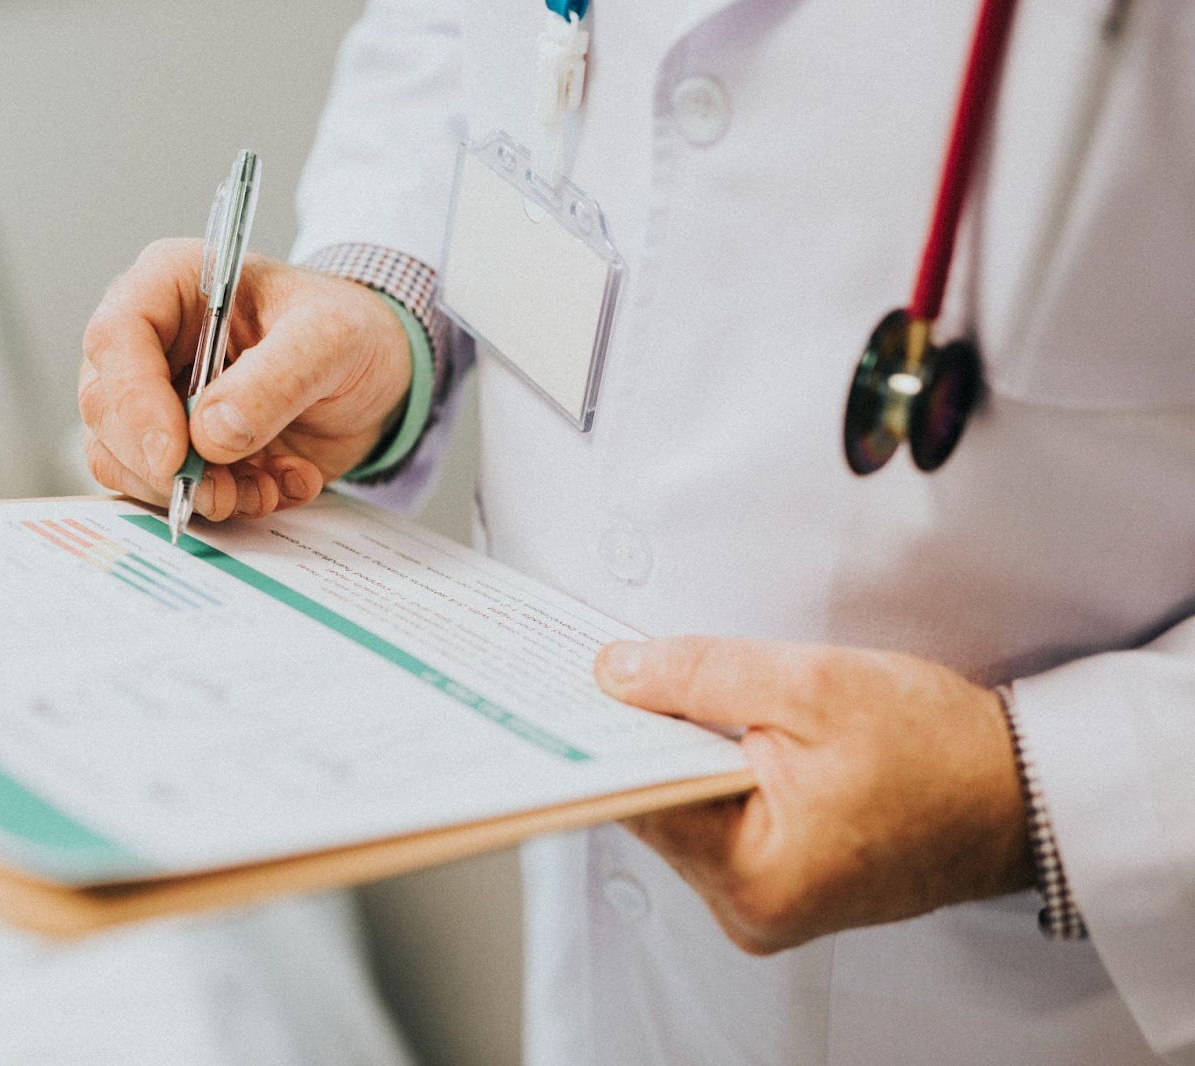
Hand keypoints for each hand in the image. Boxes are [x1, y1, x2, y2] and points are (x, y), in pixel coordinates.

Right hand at [79, 239, 412, 519]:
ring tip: (265, 486)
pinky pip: (169, 492)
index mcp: (171, 285)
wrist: (376, 374)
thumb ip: (274, 380)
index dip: (133, 402)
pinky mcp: (181, 450)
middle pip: (106, 410)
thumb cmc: (350, 330)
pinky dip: (225, 504)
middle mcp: (151, 343)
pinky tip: (277, 485)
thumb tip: (209, 435)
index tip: (174, 456)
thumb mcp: (331, 339)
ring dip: (196, 492)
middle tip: (222, 492)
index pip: (115, 338)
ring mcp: (158, 400)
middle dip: (162, 465)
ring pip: (126, 462)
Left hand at [594, 636, 1033, 954]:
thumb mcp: (813, 686)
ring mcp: (764, 902)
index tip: (576, 686)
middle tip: (617, 670)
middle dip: (644, 736)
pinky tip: (715, 728)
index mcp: (753, 879)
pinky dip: (711, 770)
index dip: (607, 735)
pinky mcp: (779, 881)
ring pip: (684, 809)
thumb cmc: (942, 751)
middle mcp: (751, 909)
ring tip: (672, 691)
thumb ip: (701, 676)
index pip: (637, 799)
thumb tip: (616, 673)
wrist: (1023, 792)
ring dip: (680, 750)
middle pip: (655, 806)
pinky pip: (717, 818)